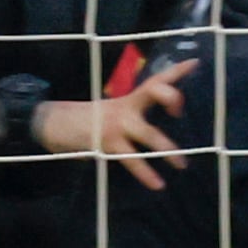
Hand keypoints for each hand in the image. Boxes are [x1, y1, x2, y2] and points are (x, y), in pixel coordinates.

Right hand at [37, 59, 192, 187]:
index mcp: (128, 100)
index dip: (175, 72)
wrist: (53, 123)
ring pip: (148, 134)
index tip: (195, 64)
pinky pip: (131, 159)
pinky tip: (157, 183)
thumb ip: (131, 118)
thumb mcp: (110, 113)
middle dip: (171, 97)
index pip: (155, 82)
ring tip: (181, 164)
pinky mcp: (107, 143)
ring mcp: (116, 125)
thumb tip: (151, 136)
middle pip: (153, 93)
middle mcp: (125, 108)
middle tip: (179, 110)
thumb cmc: (86, 122)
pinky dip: (145, 173)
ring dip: (166, 149)